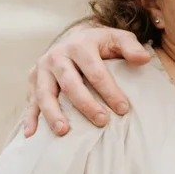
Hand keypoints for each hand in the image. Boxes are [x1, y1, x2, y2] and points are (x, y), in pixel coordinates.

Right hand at [25, 25, 154, 136]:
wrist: (72, 38)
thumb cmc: (99, 44)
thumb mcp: (116, 39)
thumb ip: (130, 47)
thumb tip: (144, 58)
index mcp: (79, 45)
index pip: (95, 71)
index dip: (109, 90)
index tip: (123, 109)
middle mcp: (57, 56)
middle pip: (70, 83)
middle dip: (85, 104)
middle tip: (102, 121)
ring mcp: (42, 69)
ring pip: (45, 93)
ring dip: (53, 113)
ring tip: (63, 131)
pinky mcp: (32, 81)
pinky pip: (30, 101)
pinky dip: (29, 118)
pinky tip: (32, 135)